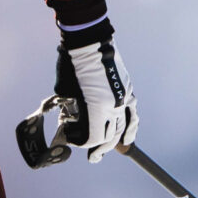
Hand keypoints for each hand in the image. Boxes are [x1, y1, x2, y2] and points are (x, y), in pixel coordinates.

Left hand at [54, 40, 137, 162]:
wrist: (89, 41)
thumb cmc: (71, 64)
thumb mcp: (65, 91)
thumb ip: (71, 110)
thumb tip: (71, 123)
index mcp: (97, 107)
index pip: (92, 137)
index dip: (81, 142)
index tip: (71, 140)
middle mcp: (114, 106)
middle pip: (109, 136)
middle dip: (98, 148)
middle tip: (91, 156)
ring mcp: (123, 98)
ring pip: (122, 128)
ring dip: (115, 142)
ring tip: (106, 151)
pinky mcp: (127, 91)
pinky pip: (132, 115)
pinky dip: (131, 127)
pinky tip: (128, 138)